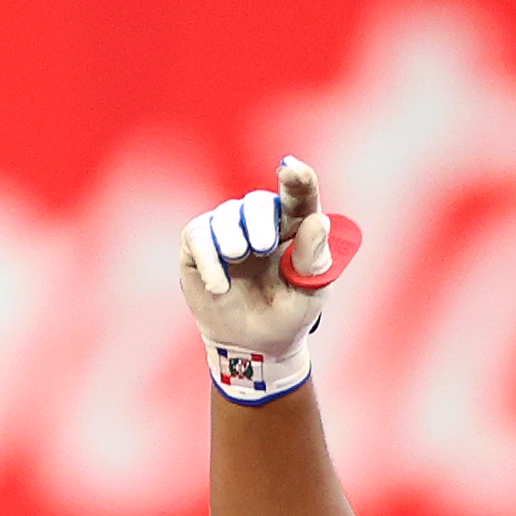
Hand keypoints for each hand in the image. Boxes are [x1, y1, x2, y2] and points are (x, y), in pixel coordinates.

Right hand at [178, 157, 361, 404]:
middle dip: (258, 221)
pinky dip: (208, 259)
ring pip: (225, 216)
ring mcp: (229, 230)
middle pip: (257, 203)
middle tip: (261, 248)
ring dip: (232, 239)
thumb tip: (317, 220)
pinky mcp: (199, 244)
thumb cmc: (288, 314)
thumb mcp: (310, 292)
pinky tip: (220, 285)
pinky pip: (199, 235)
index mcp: (296, 226)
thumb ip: (315, 258)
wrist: (253, 346)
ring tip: (237, 261)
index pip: (300, 194)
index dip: (298, 178)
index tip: (291, 170)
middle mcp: (261, 222)